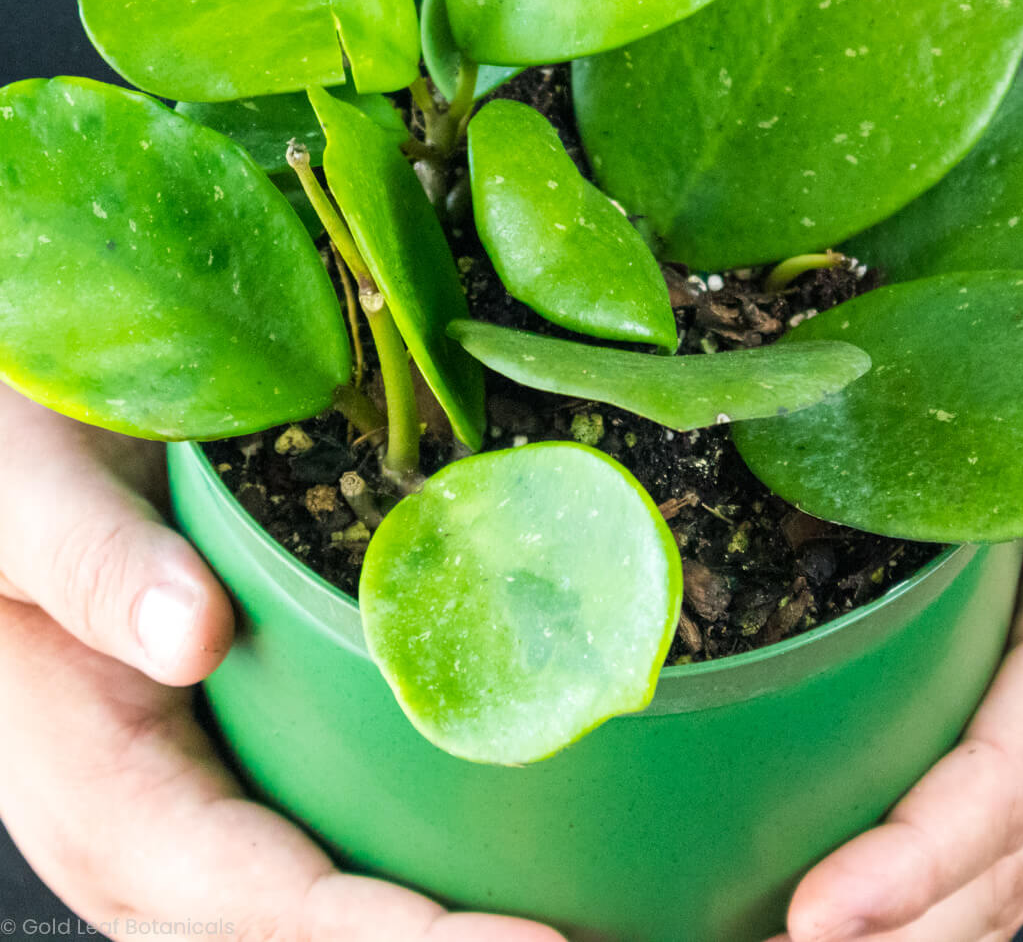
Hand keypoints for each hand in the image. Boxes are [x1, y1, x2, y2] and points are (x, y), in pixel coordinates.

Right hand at [0, 384, 562, 939]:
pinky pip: (326, 857)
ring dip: (446, 928)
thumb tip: (192, 634)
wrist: (11, 489)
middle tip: (604, 939)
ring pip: (324, 915)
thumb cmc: (11, 485)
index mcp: (104, 794)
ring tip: (594, 922)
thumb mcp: (29, 505)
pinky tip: (510, 860)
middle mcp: (155, 840)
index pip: (269, 901)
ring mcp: (200, 819)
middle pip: (315, 936)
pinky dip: (416, 880)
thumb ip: (94, 565)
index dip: (399, 937)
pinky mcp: (236, 780)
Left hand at [776, 183, 1022, 941]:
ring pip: (1008, 859)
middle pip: (1018, 852)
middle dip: (902, 933)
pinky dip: (919, 874)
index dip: (929, 845)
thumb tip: (761, 477)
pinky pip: (992, 807)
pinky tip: (830, 900)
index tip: (819, 915)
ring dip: (908, 929)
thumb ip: (935, 424)